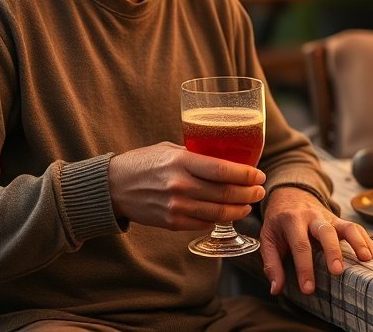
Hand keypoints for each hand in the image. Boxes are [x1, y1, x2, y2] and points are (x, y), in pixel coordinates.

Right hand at [108, 142, 265, 229]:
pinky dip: (217, 219)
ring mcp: (176, 207)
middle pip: (225, 193)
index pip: (223, 169)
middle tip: (260, 191)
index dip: (246, 174)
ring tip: (247, 204)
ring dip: (238, 210)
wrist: (113, 187)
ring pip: (218, 213)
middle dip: (248, 194)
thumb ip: (195, 155)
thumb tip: (224, 158)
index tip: (259, 175)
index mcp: (181, 161)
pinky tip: (225, 213)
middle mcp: (180, 185)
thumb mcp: (169, 149)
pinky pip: (203, 223)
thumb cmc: (143, 162)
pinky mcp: (171, 223)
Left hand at [259, 186, 372, 296]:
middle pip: (325, 231)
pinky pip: (354, 227)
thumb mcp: (268, 238)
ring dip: (357, 241)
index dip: (304, 268)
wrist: (289, 194)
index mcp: (291, 220)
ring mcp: (328, 217)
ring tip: (366, 259)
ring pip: (345, 225)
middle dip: (332, 251)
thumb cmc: (278, 221)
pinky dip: (364, 239)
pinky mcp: (338, 220)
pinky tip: (370, 254)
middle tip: (337, 271)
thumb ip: (271, 264)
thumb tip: (276, 289)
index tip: (308, 289)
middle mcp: (312, 216)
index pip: (300, 245)